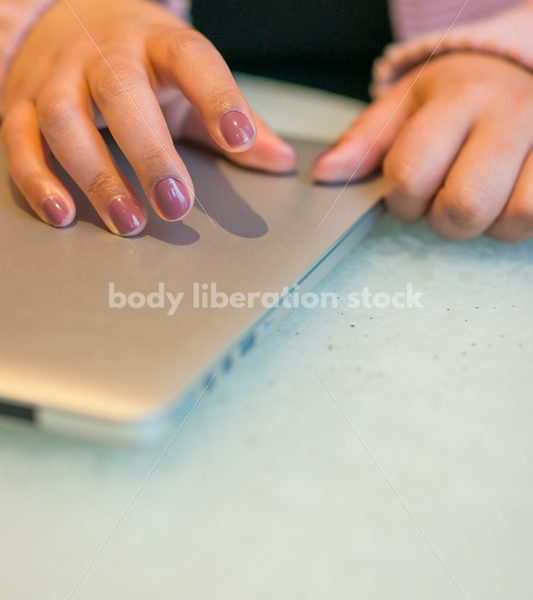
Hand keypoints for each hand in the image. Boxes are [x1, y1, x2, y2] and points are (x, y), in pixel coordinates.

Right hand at [2, 0, 295, 234]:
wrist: (62, 21)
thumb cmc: (140, 64)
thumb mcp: (189, 80)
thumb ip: (233, 119)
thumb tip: (281, 160)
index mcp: (158, 44)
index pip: (192, 60)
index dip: (218, 97)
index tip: (240, 139)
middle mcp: (104, 53)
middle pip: (121, 94)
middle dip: (149, 153)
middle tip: (177, 207)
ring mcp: (56, 77)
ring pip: (64, 119)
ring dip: (96, 175)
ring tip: (130, 223)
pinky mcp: (18, 105)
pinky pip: (20, 141)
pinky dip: (38, 181)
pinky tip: (64, 215)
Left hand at [313, 53, 532, 241]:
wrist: (521, 68)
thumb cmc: (457, 93)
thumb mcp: (404, 105)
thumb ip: (365, 141)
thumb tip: (325, 174)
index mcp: (455, 98)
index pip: (411, 174)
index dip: (401, 200)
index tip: (407, 191)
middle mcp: (507, 114)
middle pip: (463, 206)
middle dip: (442, 219)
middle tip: (443, 199)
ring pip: (512, 218)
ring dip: (486, 224)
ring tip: (479, 197)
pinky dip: (517, 221)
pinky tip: (504, 200)